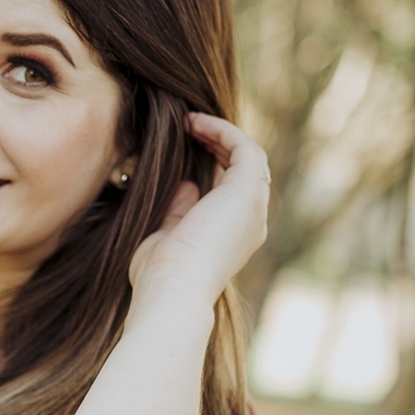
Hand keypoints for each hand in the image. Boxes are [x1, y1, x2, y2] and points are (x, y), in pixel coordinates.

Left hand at [127, 112, 269, 313]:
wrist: (172, 292)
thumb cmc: (160, 277)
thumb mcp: (166, 238)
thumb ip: (177, 212)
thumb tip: (185, 185)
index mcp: (234, 237)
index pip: (230, 191)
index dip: (211, 164)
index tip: (183, 148)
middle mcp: (252, 222)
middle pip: (243, 171)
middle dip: (218, 145)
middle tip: (188, 128)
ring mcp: (253, 207)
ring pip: (248, 156)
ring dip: (220, 134)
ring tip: (190, 121)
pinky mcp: (247, 191)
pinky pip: (243, 147)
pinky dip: (222, 131)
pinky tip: (194, 124)